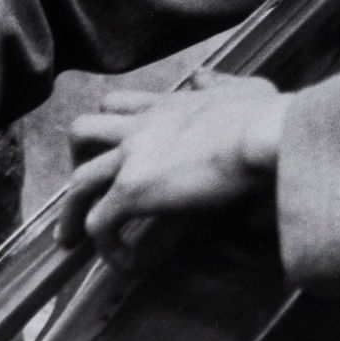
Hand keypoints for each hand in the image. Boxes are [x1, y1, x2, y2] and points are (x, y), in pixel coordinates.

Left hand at [55, 71, 287, 267]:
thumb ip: (219, 83)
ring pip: (79, 180)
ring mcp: (132, 156)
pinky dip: (105, 244)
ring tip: (73, 240)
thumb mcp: (244, 88)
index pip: (118, 104)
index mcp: (166, 105)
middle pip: (83, 132)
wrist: (263, 134)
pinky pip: (101, 222)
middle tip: (84, 188)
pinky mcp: (133, 188)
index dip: (108, 126)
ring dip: (72, 212)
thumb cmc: (267, 116)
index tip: (110, 149)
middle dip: (77, 159)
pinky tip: (125, 263)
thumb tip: (203, 77)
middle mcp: (141, 125)